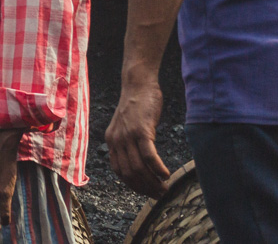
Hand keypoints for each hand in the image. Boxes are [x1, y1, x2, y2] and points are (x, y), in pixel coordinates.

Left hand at [106, 75, 171, 198]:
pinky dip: (158, 169)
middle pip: (129, 173)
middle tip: (159, 194)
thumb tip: (141, 165)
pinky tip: (166, 174)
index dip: (133, 185)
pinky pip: (149, 156)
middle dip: (145, 188)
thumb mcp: (127, 127)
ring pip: (138, 168)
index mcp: (111, 141)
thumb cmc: (137, 106)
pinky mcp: (141, 130)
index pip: (119, 171)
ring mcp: (127, 135)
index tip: (147, 192)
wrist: (138, 84)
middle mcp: (116, 140)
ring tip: (164, 187)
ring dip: (153, 182)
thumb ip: (129, 144)